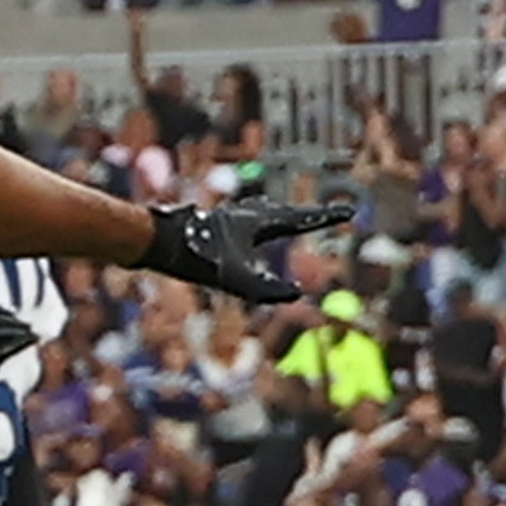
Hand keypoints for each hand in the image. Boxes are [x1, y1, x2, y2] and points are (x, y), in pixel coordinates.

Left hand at [137, 196, 345, 304]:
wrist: (156, 240)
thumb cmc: (195, 258)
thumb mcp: (235, 279)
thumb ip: (265, 289)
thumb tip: (295, 294)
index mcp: (257, 224)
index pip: (300, 220)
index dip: (326, 218)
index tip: (350, 211)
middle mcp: (245, 215)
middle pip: (285, 212)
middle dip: (307, 216)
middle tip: (328, 214)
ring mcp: (227, 218)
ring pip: (262, 212)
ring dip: (280, 213)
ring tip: (289, 213)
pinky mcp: (211, 224)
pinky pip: (243, 218)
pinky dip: (254, 219)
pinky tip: (244, 224)